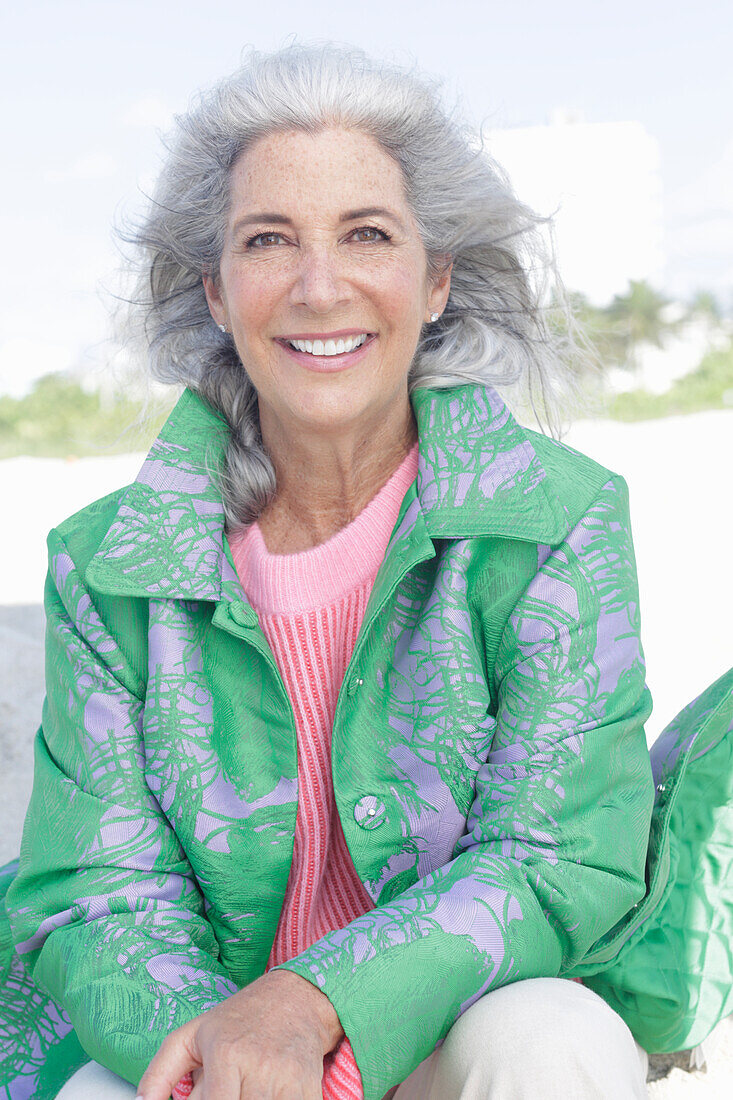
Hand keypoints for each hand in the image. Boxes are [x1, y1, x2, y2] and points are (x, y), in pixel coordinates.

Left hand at [136, 968, 344, 1099]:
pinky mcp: (309, 1091)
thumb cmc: (239, 1019)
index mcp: (225, 1053)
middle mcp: (257, 1067)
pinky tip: (265, 1094)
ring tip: (242, 1090)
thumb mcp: (192, 1035)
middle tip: (223, 1090)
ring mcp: (286, 1081)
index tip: (205, 1098)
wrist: (296, 998)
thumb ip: (159, 1073)